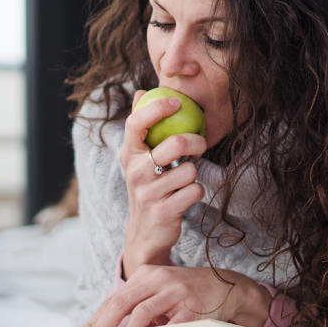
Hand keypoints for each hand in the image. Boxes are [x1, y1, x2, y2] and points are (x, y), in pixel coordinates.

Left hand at [74, 264, 273, 326]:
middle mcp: (159, 279)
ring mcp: (176, 292)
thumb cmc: (187, 295)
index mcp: (146, 275)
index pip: (114, 299)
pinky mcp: (192, 307)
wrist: (229, 287)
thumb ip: (138, 309)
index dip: (95, 321)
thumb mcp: (160, 293)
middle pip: (122, 303)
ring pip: (142, 315)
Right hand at [120, 90, 208, 272]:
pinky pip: (195, 191)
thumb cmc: (147, 187)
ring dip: (193, 175)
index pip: (136, 123)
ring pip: (189, 170)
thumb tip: (140, 92)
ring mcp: (148, 193)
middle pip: (174, 144)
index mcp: (128, 155)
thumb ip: (141, 127)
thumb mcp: (137, 159)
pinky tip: (186, 196)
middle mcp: (135, 173)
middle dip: (195, 142)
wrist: (145, 234)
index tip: (177, 101)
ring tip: (183, 181)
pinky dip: (196, 192)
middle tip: (200, 146)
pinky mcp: (164, 211)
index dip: (157, 108)